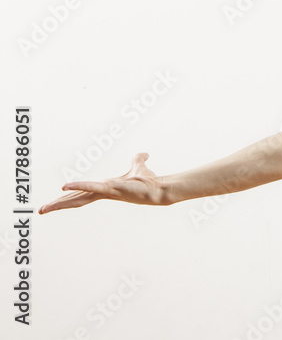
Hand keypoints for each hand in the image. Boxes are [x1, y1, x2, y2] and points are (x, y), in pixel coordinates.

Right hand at [39, 152, 166, 214]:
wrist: (158, 188)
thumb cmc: (148, 181)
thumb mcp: (139, 166)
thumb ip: (138, 160)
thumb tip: (144, 154)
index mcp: (104, 187)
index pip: (83, 193)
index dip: (69, 197)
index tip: (54, 202)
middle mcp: (102, 191)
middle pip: (76, 198)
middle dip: (59, 204)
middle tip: (41, 211)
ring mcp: (105, 191)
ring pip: (79, 197)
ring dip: (61, 202)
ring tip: (44, 208)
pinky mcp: (110, 189)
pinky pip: (91, 187)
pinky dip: (78, 186)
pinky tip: (64, 188)